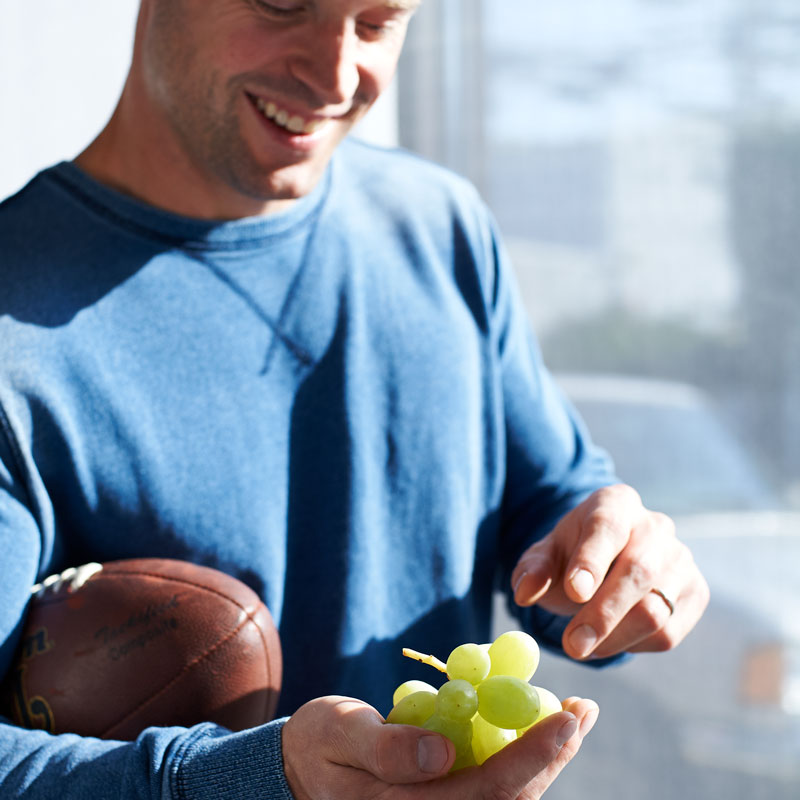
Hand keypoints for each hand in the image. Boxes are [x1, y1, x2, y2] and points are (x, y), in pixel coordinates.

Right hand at [281, 694, 598, 799]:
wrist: (303, 770)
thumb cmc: (318, 746)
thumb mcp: (338, 735)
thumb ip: (384, 747)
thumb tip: (441, 754)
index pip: (487, 793)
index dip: (532, 757)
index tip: (566, 718)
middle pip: (512, 799)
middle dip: (554, 754)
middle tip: (584, 709)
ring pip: (510, 793)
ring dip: (548, 754)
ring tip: (577, 711)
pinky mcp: (447, 796)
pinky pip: (495, 780)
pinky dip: (525, 750)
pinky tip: (543, 721)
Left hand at [511, 484, 709, 659]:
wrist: (606, 562)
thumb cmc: (570, 557)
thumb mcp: (544, 556)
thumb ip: (532, 570)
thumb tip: (525, 592)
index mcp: (615, 503)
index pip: (608, 526)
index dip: (592, 560)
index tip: (573, 591)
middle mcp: (655, 526)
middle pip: (638, 570)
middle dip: (603, 613)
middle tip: (572, 644)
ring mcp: (681, 559)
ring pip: (656, 608)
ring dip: (614, 637)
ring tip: (580, 647)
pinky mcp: (696, 593)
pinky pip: (668, 632)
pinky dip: (633, 645)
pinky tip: (609, 640)